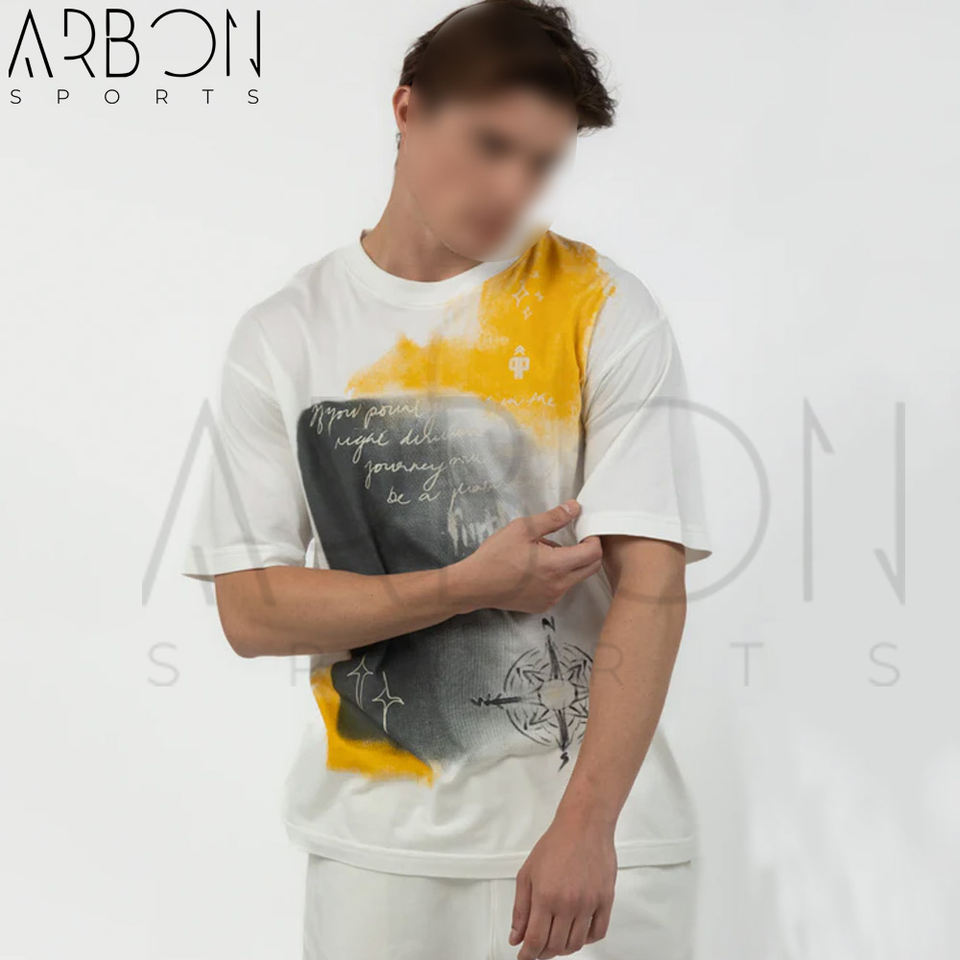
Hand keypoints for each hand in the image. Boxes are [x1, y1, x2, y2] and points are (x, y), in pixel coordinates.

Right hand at [453, 500, 602, 613]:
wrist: (475, 585)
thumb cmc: (495, 556)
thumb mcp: (523, 529)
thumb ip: (553, 518)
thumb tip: (574, 508)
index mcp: (556, 565)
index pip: (593, 553)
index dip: (594, 539)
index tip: (585, 532)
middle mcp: (558, 586)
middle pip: (591, 568)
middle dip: (589, 552)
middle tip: (575, 539)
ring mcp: (551, 598)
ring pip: (575, 579)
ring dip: (570, 564)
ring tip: (546, 553)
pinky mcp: (543, 605)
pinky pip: (560, 589)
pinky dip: (557, 577)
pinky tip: (537, 569)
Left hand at [509, 811, 617, 958]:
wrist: (584, 825)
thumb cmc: (555, 844)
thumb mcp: (527, 873)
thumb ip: (520, 908)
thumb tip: (516, 937)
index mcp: (545, 896)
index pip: (536, 940)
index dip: (528, 955)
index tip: (524, 958)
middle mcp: (568, 904)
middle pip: (556, 946)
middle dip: (543, 953)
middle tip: (538, 948)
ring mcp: (589, 903)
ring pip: (576, 943)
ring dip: (563, 948)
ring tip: (556, 940)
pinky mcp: (606, 900)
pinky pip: (597, 933)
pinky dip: (586, 940)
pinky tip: (577, 932)